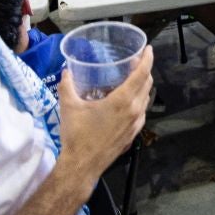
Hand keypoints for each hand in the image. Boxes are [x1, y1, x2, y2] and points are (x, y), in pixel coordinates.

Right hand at [58, 45, 152, 178]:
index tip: (148, 49)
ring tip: (131, 79)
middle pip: (147, 84)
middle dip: (144, 70)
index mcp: (123, 101)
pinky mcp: (133, 134)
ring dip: (142, 86)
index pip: (142, 74)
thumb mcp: (69, 107)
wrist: (82, 166)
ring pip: (145, 99)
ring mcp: (136, 124)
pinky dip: (139, 101)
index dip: (147, 59)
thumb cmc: (77, 135)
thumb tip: (66, 71)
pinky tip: (127, 102)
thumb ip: (67, 86)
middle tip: (135, 62)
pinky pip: (142, 112)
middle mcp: (134, 110)